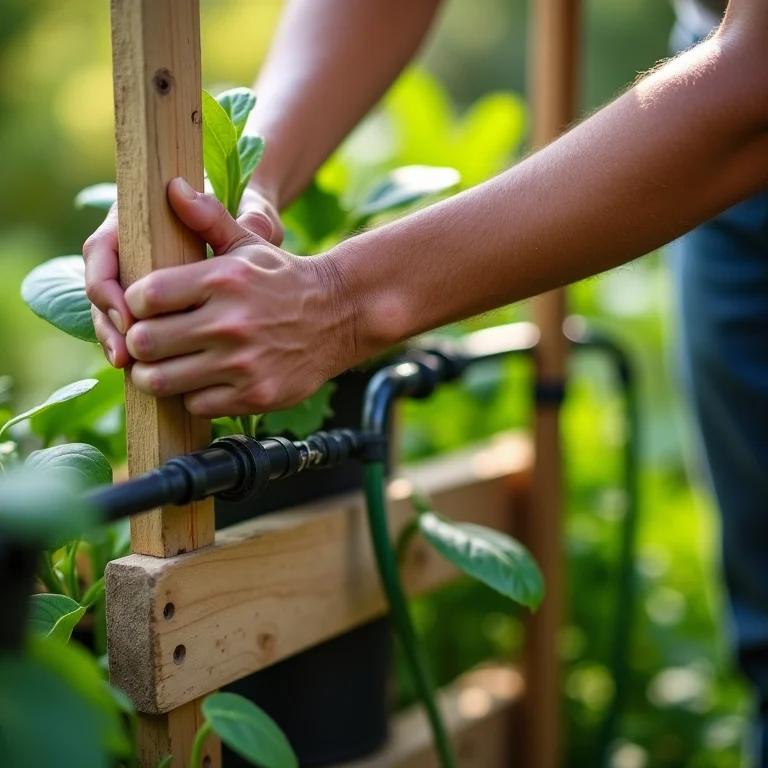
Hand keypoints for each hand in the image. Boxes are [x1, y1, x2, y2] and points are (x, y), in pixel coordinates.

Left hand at [121, 178, 348, 417]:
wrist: (340, 315)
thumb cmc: (282, 278)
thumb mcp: (248, 243)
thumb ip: (207, 218)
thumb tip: (171, 186)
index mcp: (222, 279)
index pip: (145, 296)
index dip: (134, 304)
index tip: (144, 308)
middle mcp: (230, 322)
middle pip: (145, 342)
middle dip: (139, 343)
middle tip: (147, 342)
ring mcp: (243, 363)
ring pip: (162, 381)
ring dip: (155, 375)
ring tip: (163, 366)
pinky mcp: (254, 396)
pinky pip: (196, 404)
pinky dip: (192, 395)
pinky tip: (202, 381)